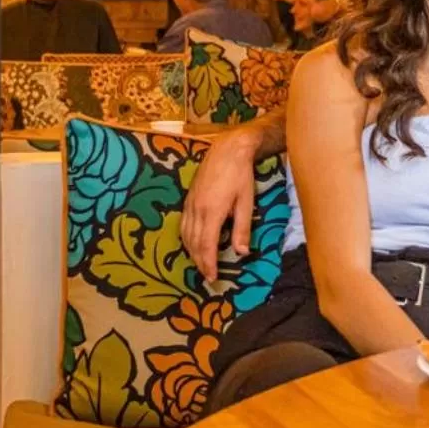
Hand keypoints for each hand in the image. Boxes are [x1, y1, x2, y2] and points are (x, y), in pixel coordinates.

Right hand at [180, 129, 258, 282]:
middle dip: (200, 262)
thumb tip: (241, 252)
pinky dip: (186, 239)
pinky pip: (183, 224)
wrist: (227, 149)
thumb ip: (242, 228)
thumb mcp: (246, 202)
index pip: (207, 245)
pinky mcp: (188, 198)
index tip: (213, 278)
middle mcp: (197, 210)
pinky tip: (192, 244)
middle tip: (208, 277)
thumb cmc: (240, 175)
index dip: (208, 263)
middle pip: (194, 243)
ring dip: (192, 252)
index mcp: (212, 212)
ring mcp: (190, 203)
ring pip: (186, 235)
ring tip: (200, 265)